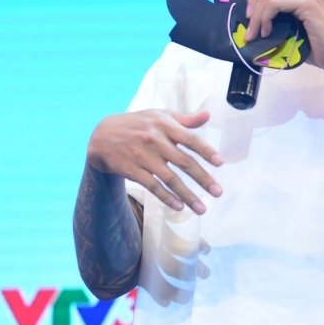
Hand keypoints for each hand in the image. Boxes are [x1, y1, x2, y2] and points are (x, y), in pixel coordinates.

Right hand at [87, 110, 221, 212]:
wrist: (102, 136)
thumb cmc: (138, 125)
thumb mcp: (159, 116)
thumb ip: (184, 119)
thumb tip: (208, 116)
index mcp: (164, 124)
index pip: (190, 138)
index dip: (206, 150)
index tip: (220, 163)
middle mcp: (154, 140)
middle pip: (183, 162)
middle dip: (203, 178)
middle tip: (218, 192)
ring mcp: (142, 156)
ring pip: (169, 178)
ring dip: (187, 195)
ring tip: (202, 208)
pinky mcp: (131, 170)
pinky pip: (152, 186)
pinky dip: (166, 197)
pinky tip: (179, 206)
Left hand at [242, 0, 323, 83]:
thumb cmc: (316, 48)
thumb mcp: (291, 29)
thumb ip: (276, 19)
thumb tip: (250, 22)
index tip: (250, 18)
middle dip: (251, 4)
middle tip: (249, 27)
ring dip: (256, 17)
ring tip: (256, 35)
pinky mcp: (307, 3)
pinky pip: (274, 4)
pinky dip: (264, 18)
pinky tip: (266, 32)